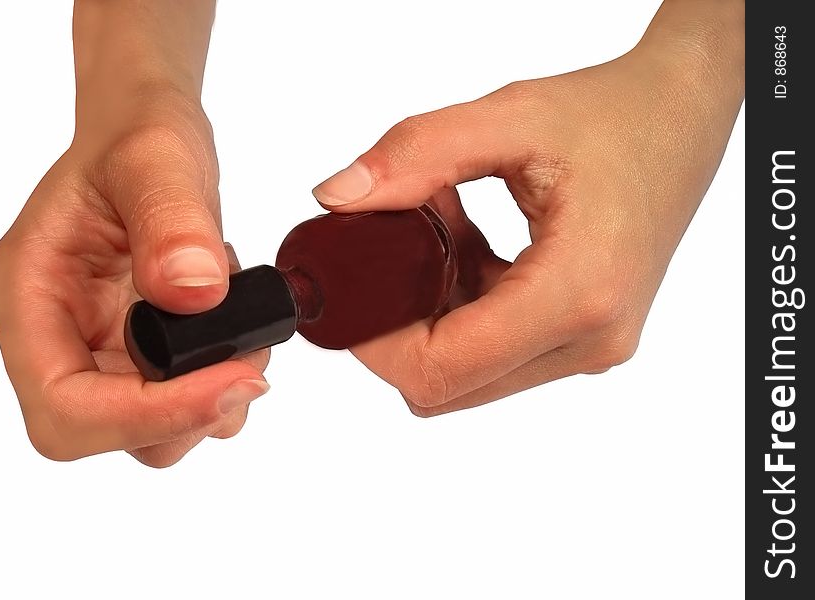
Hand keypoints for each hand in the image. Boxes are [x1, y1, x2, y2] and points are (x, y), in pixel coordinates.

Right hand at [0, 0, 268, 465]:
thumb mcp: (156, 155)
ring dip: (208, 405)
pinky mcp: (137, 354)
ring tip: (246, 338)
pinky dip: (218, 385)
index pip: (64, 406)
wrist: (147, 138)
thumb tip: (195, 292)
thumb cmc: (135, 137)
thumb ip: (171, 219)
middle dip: (183, 413)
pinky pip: (176, 402)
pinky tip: (238, 334)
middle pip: (101, 432)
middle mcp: (53, 337)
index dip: (147, 414)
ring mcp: (95, 350)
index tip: (232, 378)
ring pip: (146, 431)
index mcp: (27, 297)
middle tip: (251, 363)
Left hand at [312, 0, 743, 415]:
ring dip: (433, 315)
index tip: (353, 291)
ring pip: (468, 375)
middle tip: (394, 251)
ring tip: (445, 235)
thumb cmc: (617, 115)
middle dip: (399, 326)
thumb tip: (338, 199)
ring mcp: (591, 346)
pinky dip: (462, 309)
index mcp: (578, 293)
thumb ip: (415, 156)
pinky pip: (495, 353)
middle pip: (449, 385)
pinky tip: (468, 247)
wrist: (682, 117)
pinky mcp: (585, 339)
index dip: (376, 344)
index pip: (441, 370)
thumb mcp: (509, 118)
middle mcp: (590, 339)